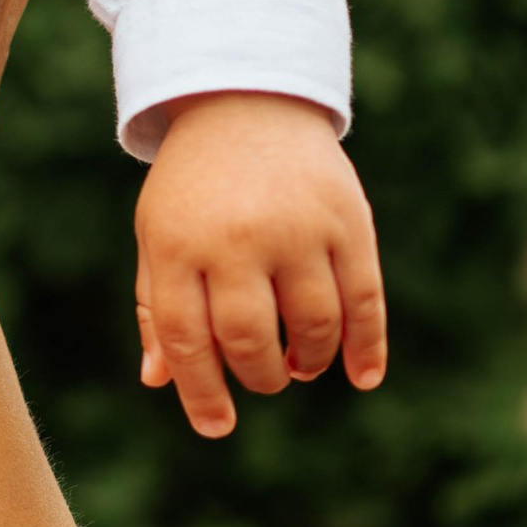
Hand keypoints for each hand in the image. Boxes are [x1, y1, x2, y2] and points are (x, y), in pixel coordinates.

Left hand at [135, 91, 387, 440]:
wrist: (245, 101)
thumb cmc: (196, 186)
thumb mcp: (159, 235)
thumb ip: (158, 306)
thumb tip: (159, 382)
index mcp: (179, 245)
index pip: (187, 340)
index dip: (202, 392)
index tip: (218, 426)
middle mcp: (237, 238)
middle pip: (251, 338)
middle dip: (260, 375)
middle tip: (267, 377)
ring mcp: (297, 228)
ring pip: (313, 326)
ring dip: (308, 360)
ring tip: (299, 363)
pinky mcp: (348, 221)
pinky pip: (365, 299)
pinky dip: (367, 346)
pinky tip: (362, 376)